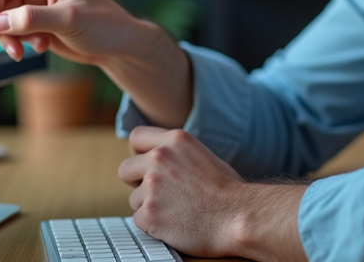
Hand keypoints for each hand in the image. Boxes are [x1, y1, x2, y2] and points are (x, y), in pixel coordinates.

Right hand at [0, 0, 194, 127]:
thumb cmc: (103, 24)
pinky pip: (6, 28)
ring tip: (21, 50)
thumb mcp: (70, 18)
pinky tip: (34, 50)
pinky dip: (13, 42)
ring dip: (3, 34)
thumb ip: (33, 19)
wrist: (115, 47)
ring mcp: (30, 0)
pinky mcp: (30, 20)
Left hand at [118, 127, 307, 260]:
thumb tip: (156, 157)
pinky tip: (174, 224)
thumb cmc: (227, 191)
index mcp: (175, 140)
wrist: (238, 216)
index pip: (136, 138)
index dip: (137, 154)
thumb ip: (176, 154)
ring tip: (176, 211)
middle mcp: (159, 158)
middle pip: (125, 169)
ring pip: (134, 199)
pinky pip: (139, 220)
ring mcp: (152, 186)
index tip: (143, 166)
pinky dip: (153, 225)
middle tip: (156, 194)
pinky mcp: (149, 213)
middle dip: (136, 183)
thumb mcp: (201, 155)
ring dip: (149, 206)